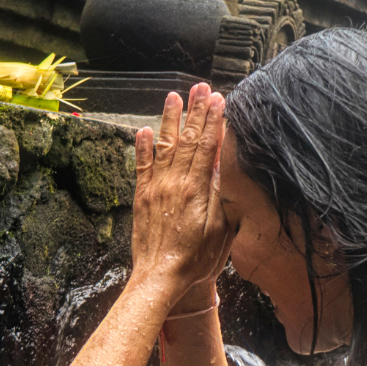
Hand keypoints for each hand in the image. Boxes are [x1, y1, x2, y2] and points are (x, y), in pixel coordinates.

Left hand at [132, 83, 233, 305]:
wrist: (160, 278)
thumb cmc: (196, 260)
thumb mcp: (221, 230)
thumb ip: (221, 195)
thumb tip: (224, 164)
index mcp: (196, 189)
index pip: (207, 146)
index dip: (214, 120)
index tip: (219, 99)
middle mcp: (174, 182)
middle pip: (188, 139)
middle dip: (196, 111)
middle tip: (201, 87)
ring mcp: (155, 188)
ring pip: (164, 146)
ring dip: (170, 120)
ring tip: (174, 96)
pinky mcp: (142, 197)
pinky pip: (142, 165)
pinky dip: (143, 146)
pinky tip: (145, 130)